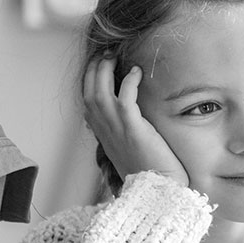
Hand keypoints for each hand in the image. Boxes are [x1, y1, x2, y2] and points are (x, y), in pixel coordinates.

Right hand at [83, 57, 187, 186]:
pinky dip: (129, 81)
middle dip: (94, 68)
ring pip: (101, 91)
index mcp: (101, 133)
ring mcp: (116, 129)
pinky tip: (136, 71)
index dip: (90, 79)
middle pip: (89, 91)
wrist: (157, 190)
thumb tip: (128, 116)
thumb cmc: (148, 171)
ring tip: (114, 56)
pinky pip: (125, 97)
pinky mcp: (133, 128)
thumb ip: (122, 131)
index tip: (98, 64)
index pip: (87, 100)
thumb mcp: (128, 149)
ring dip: (106, 70)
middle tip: (105, 53)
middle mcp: (104, 130)